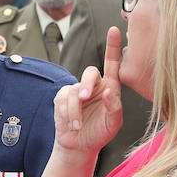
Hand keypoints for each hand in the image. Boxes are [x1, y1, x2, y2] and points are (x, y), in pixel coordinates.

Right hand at [52, 26, 123, 157]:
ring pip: (74, 91)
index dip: (112, 46)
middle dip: (87, 85)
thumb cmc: (100, 133)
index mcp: (109, 87)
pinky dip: (66, 113)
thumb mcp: (113, 123)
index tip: (114, 29)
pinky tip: (70, 124)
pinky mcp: (62, 98)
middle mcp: (93, 85)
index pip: (112, 63)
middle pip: (89, 72)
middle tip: (85, 98)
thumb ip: (114, 107)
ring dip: (74, 110)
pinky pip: (62, 99)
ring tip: (77, 126)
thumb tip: (110, 91)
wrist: (79, 146)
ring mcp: (77, 91)